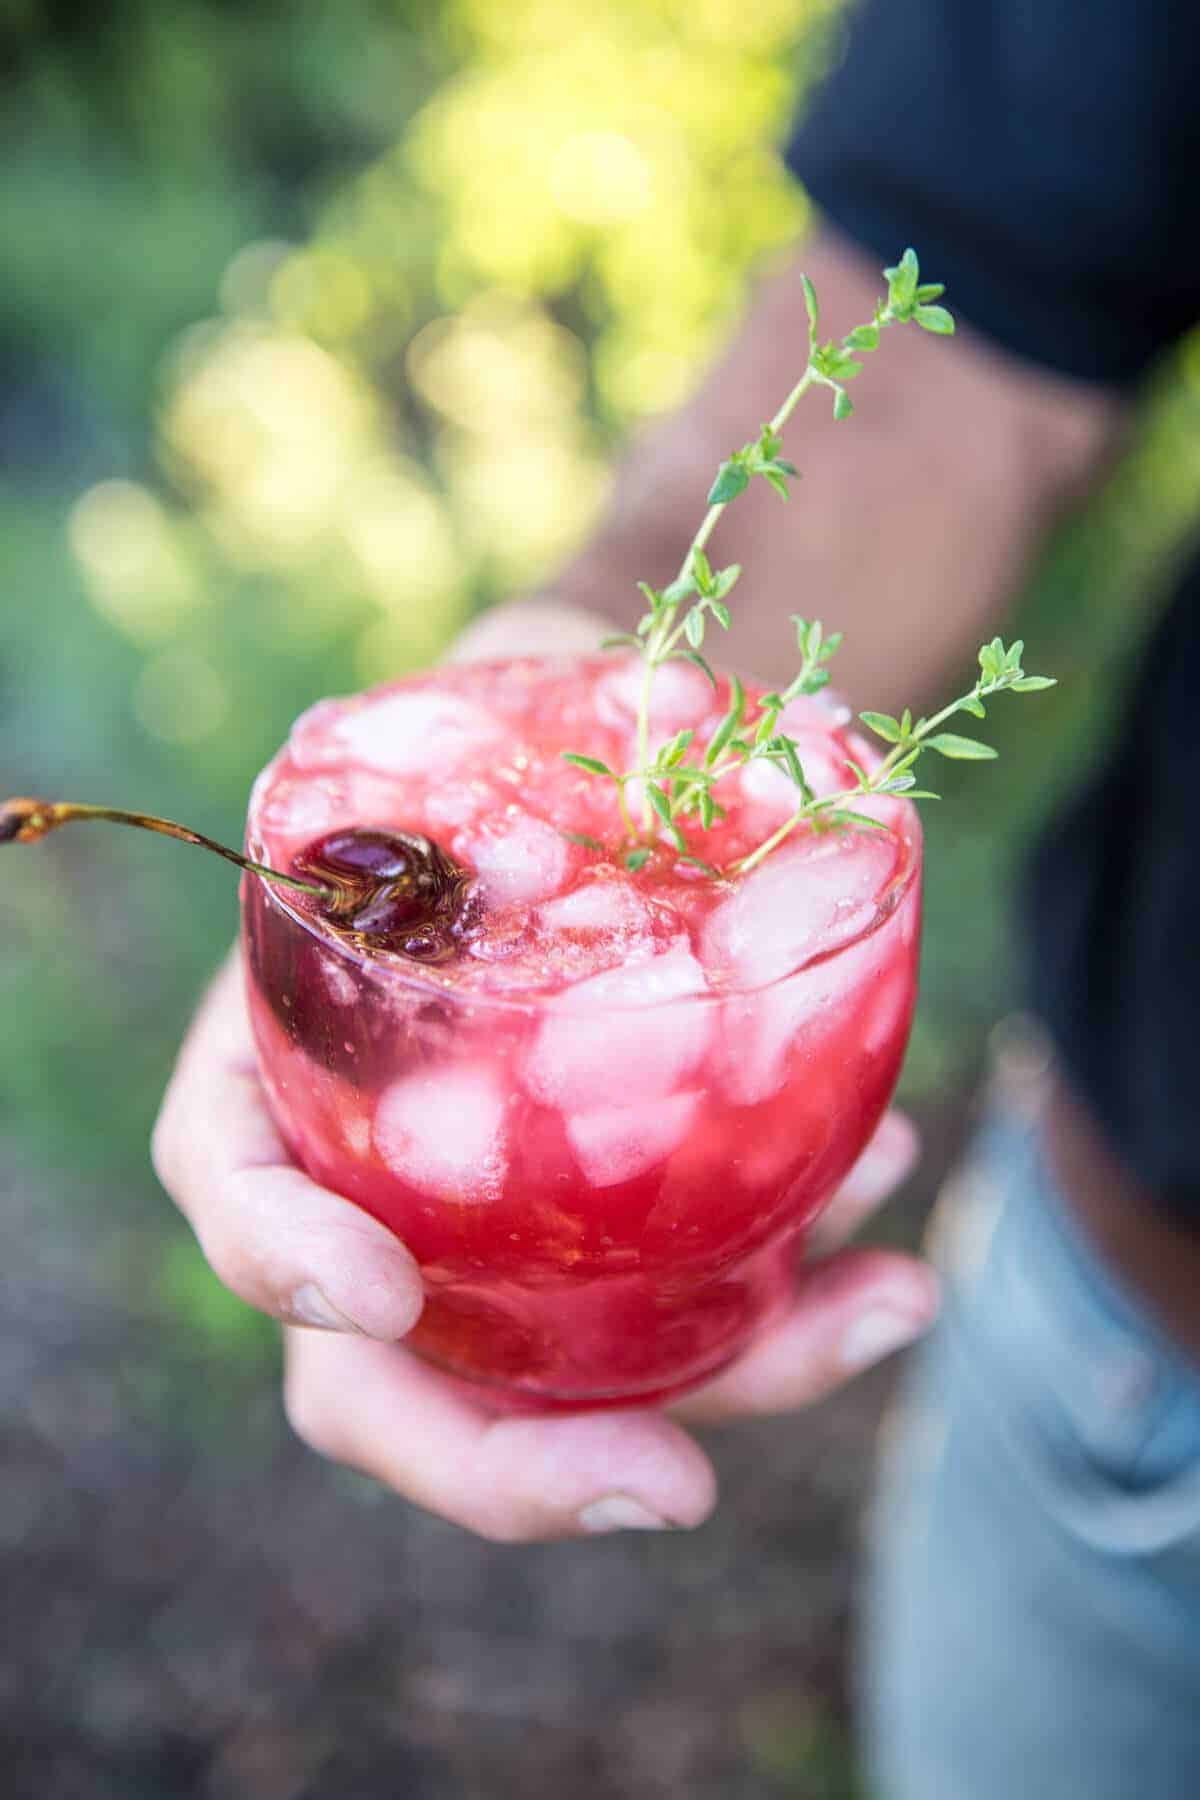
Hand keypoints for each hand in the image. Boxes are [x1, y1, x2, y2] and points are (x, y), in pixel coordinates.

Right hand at [151, 599, 936, 1539]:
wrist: (624, 759)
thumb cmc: (535, 722)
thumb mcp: (510, 695)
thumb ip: (525, 702)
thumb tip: (639, 694)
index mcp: (290, 1055)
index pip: (233, 1186)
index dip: (279, 1257)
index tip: (373, 1293)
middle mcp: (370, 1173)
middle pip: (374, 1379)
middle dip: (506, 1463)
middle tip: (664, 1488)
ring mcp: (490, 1229)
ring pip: (558, 1380)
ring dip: (728, 1377)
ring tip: (885, 1300)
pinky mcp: (609, 1238)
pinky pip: (681, 1313)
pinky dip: (790, 1303)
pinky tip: (887, 1237)